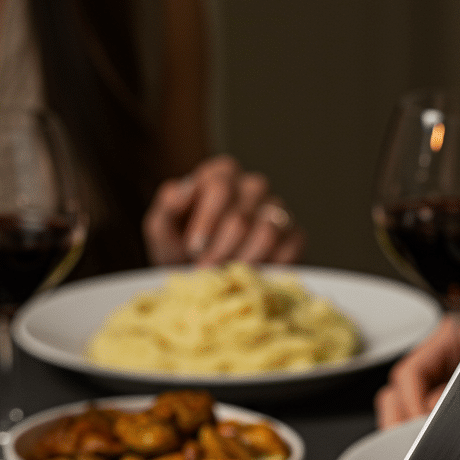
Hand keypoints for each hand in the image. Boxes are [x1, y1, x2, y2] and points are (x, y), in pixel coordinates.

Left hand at [142, 155, 304, 266]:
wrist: (209, 285)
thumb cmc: (184, 253)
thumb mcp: (164, 231)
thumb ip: (167, 207)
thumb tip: (184, 188)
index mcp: (221, 175)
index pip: (220, 184)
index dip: (206, 220)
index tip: (194, 247)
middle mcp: (252, 186)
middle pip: (241, 216)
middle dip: (220, 250)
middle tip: (207, 270)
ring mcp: (277, 210)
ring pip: (266, 233)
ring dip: (241, 262)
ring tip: (226, 276)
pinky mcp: (294, 236)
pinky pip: (288, 250)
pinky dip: (266, 269)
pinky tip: (250, 277)